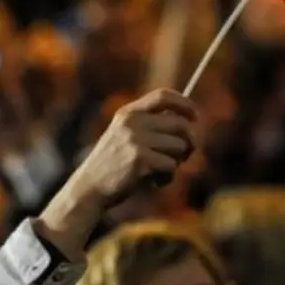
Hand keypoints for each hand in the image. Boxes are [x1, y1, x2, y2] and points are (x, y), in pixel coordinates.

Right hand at [73, 88, 197, 207]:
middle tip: (185, 156)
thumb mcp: (126, 137)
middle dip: (189, 141)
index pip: (163, 95)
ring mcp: (135, 139)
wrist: (90, 188)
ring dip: (176, 163)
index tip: (195, 116)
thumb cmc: (114, 166)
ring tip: (159, 172)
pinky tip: (154, 182)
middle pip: (180, 123)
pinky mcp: (140, 159)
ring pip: (179, 146)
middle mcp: (132, 122)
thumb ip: (151, 126)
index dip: (184, 103)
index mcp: (128, 113)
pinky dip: (167, 178)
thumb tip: (188, 123)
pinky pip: (171, 166)